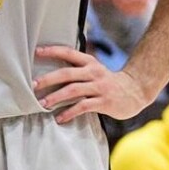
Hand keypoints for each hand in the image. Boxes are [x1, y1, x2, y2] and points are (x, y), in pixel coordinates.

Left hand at [34, 45, 150, 122]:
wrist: (135, 91)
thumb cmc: (108, 82)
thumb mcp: (94, 70)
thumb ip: (77, 70)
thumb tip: (51, 74)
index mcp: (89, 62)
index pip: (68, 52)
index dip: (52, 51)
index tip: (36, 52)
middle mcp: (93, 72)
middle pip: (67, 73)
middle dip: (48, 79)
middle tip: (33, 85)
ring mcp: (99, 87)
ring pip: (73, 90)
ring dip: (56, 97)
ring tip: (42, 103)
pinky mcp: (104, 102)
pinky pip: (83, 106)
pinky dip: (69, 112)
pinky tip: (60, 118)